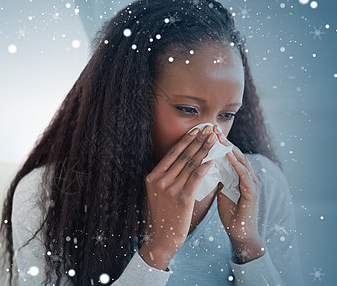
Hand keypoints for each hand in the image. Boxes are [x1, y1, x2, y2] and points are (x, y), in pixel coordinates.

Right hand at [139, 125, 216, 269]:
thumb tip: (180, 160)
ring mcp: (170, 189)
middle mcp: (160, 180)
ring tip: (214, 140)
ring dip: (204, 150)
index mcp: (152, 177)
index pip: (171, 154)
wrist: (162, 237)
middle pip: (182, 156)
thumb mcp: (158, 192)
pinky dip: (206, 166)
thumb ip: (166, 177)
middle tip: (208, 130)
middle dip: (197, 141)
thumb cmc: (163, 214)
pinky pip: (197, 177)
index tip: (195, 130)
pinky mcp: (183, 198)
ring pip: (191, 164)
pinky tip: (214, 158)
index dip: (185, 141)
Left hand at [213, 126, 264, 262]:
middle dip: (223, 140)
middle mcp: (249, 175)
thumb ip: (217, 175)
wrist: (240, 232)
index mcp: (241, 173)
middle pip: (235, 153)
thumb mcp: (221, 188)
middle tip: (212, 127)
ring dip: (229, 148)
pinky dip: (235, 164)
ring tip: (218, 137)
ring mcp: (253, 183)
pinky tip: (227, 156)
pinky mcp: (253, 193)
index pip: (229, 153)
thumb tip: (203, 161)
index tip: (206, 130)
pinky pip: (244, 175)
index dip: (218, 142)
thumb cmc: (230, 210)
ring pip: (240, 160)